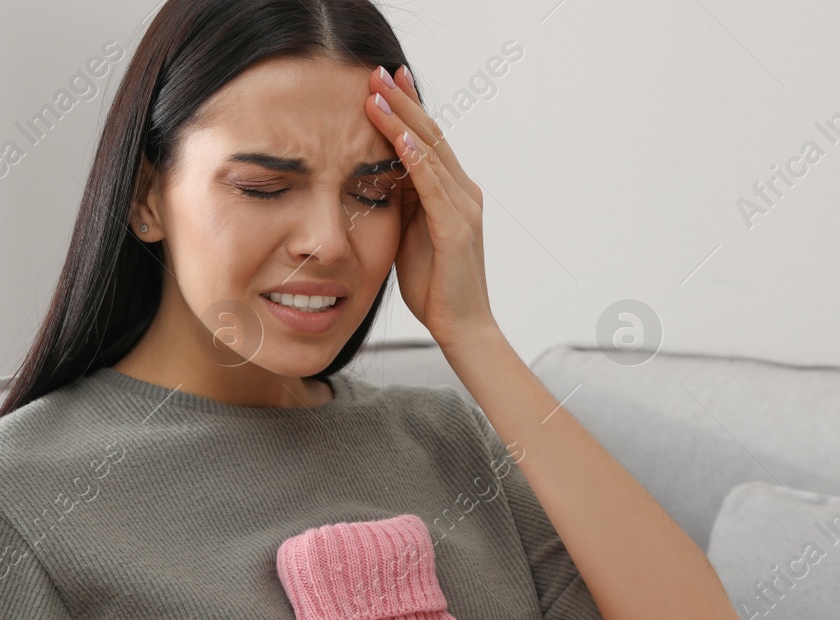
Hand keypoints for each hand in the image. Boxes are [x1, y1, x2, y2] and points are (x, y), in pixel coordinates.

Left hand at [366, 65, 498, 352]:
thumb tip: (380, 173)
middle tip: (375, 71)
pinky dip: (416, 159)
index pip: (428, 139)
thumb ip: (403, 203)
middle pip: (431, 135)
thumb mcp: (409, 235)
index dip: (408, 107)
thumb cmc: (435, 287)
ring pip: (431, 153)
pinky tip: (399, 138)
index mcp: (453, 193)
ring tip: (375, 94)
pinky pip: (434, 187)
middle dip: (403, 101)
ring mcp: (464, 209)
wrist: (461, 328)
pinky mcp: (457, 230)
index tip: (385, 80)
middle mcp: (465, 193)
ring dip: (402, 121)